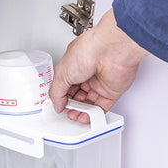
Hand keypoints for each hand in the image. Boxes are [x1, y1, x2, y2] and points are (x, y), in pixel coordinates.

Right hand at [49, 8, 148, 122]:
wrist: (111, 50)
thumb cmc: (89, 50)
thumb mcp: (61, 73)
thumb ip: (56, 92)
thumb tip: (56, 104)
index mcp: (74, 67)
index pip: (66, 87)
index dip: (61, 97)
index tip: (58, 105)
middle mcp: (88, 75)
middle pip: (77, 97)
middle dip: (70, 106)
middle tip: (66, 110)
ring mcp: (100, 84)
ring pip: (88, 104)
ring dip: (80, 112)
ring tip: (74, 114)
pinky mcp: (111, 92)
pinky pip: (101, 108)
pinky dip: (93, 115)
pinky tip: (85, 117)